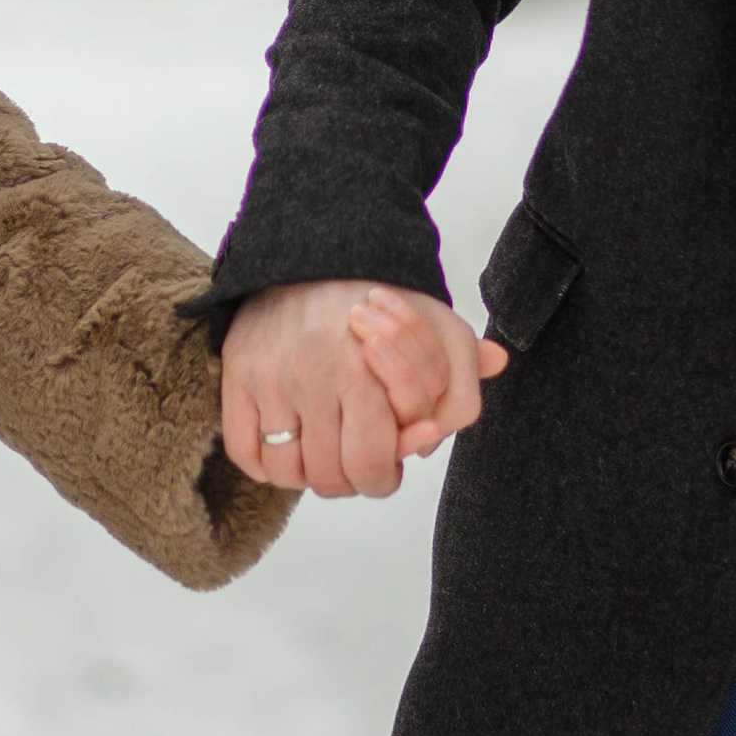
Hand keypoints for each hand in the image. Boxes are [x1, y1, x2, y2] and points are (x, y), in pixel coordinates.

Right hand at [220, 278, 508, 499]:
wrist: (303, 256)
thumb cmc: (374, 300)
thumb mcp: (430, 318)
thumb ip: (461, 357)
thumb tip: (497, 362)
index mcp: (369, 368)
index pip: (376, 463)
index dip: (383, 475)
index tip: (384, 462)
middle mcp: (319, 375)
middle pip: (333, 476)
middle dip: (348, 480)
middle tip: (353, 463)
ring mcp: (274, 379)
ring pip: (290, 471)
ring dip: (307, 473)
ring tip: (322, 452)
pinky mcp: (239, 378)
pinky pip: (247, 452)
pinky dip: (266, 464)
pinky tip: (287, 446)